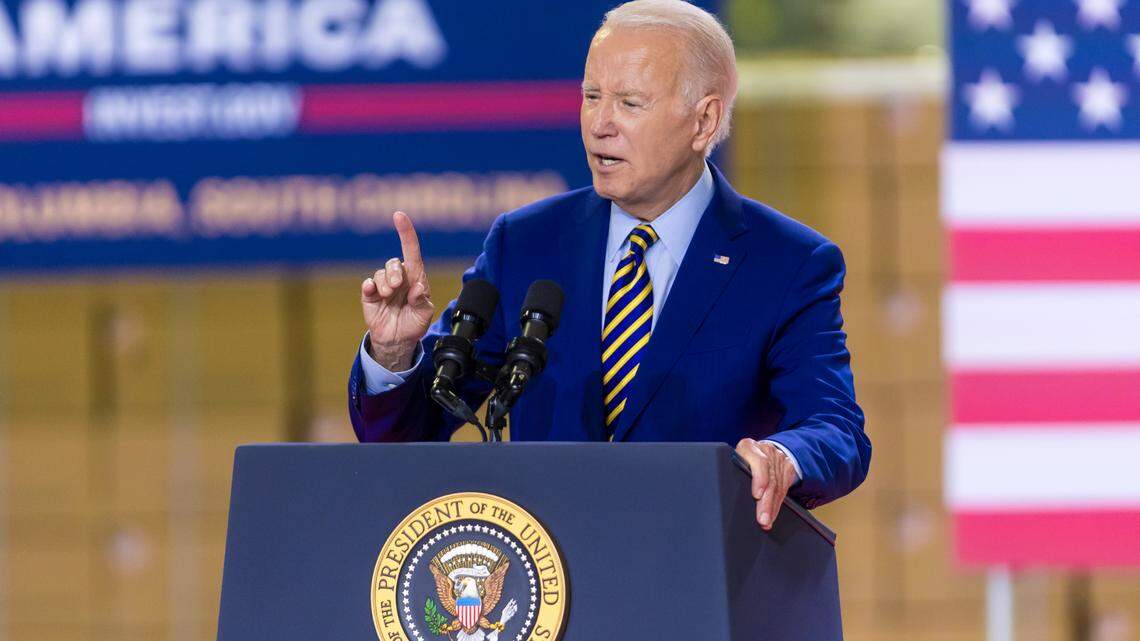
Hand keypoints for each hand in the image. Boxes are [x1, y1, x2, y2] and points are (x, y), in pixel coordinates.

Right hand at [361, 211, 434, 370]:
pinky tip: (373, 293)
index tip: (399, 216)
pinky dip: (370, 286)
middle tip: (396, 287)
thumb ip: (422, 301)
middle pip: (393, 262)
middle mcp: (399, 278)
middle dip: (394, 272)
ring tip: (388, 294)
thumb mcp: (424, 315)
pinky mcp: (370, 294)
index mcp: (416, 278)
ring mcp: (384, 285)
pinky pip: (367, 284)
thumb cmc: (414, 324)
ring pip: (380, 273)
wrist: (397, 341)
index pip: (411, 251)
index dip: (406, 233)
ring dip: (384, 282)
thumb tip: (418, 288)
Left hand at [736, 438, 797, 530]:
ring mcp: (778, 458)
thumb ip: (734, 471)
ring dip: (772, 507)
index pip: (759, 462)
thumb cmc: (742, 458)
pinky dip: (778, 504)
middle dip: (766, 502)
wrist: (760, 448)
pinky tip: (773, 514)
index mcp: (748, 446)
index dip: (759, 479)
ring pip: (778, 486)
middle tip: (762, 519)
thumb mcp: (734, 460)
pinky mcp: (787, 466)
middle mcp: (766, 450)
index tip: (757, 495)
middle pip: (769, 479)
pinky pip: (784, 488)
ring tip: (766, 521)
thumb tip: (725, 493)